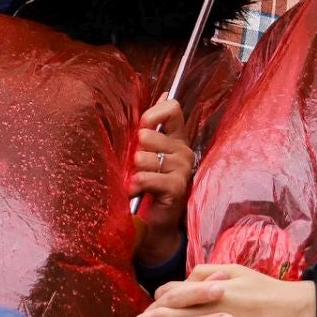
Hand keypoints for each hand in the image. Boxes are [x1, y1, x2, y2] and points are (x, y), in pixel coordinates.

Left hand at [131, 97, 194, 251]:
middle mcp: (184, 151)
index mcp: (177, 138)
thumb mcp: (148, 152)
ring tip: (134, 181)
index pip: (172, 108)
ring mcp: (183, 169)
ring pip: (144, 157)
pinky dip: (135, 185)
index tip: (141, 129)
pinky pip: (146, 177)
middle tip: (134, 166)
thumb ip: (153, 125)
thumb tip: (162, 93)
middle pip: (149, 135)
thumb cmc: (147, 184)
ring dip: (132, 171)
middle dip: (134, 151)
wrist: (153, 222)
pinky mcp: (177, 187)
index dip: (152, 115)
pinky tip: (134, 191)